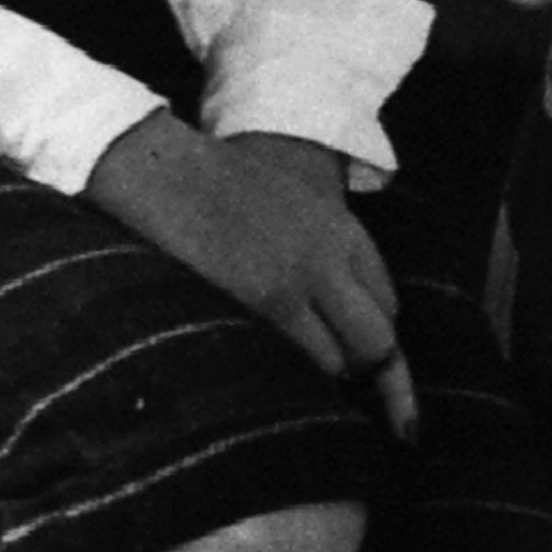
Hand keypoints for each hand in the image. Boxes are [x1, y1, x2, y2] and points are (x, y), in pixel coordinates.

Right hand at [84, 115, 417, 439]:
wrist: (164, 169)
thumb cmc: (207, 189)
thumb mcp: (284, 205)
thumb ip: (315, 248)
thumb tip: (321, 309)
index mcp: (341, 226)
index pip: (387, 299)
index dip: (372, 336)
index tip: (357, 359)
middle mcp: (334, 253)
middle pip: (380, 336)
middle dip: (366, 369)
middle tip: (332, 383)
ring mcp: (306, 277)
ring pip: (350, 357)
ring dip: (327, 377)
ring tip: (294, 381)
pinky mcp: (271, 299)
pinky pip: (311, 361)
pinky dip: (300, 381)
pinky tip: (275, 379)